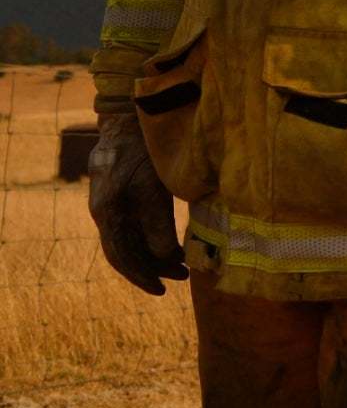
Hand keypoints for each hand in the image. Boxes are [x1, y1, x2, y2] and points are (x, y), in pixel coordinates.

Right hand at [87, 113, 187, 295]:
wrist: (128, 121)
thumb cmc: (146, 150)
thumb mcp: (155, 186)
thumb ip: (157, 223)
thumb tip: (164, 257)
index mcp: (109, 210)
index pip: (122, 255)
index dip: (144, 275)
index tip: (166, 286)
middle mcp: (103, 212)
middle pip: (124, 254)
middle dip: (151, 270)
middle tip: (181, 278)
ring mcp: (107, 205)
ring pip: (126, 243)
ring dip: (151, 257)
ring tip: (180, 265)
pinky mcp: (116, 199)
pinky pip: (128, 230)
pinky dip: (147, 242)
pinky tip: (168, 246)